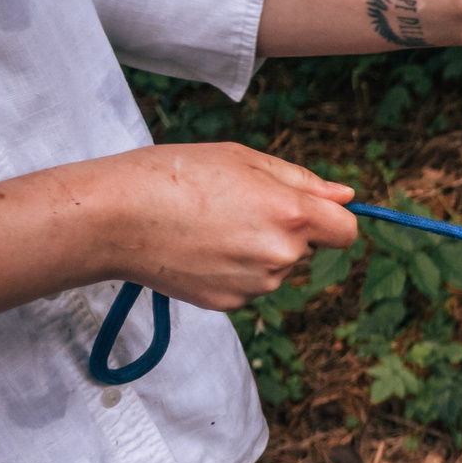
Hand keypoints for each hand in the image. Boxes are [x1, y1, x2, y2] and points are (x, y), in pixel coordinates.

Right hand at [93, 145, 360, 309]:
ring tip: (209, 225)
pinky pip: (248, 284)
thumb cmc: (175, 175)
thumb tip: (346, 196)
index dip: (331, 218)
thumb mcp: (243, 158)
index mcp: (290, 214)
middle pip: (306, 246)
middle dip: (284, 228)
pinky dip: (232, 269)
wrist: (115, 217)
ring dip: (257, 249)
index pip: (345, 231)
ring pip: (276, 266)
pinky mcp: (230, 303)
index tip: (310, 211)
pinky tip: (199, 248)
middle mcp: (280, 254)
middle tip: (233, 206)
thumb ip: (301, 180)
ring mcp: (256, 284)